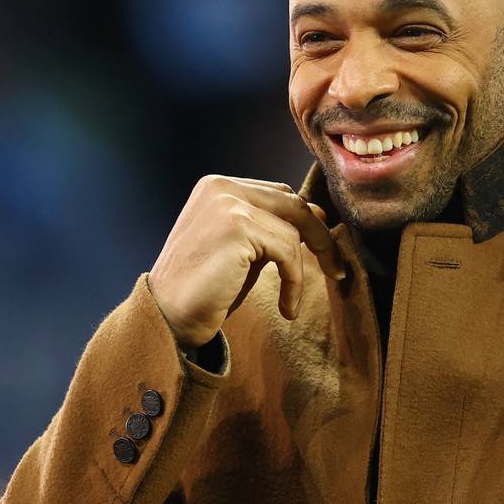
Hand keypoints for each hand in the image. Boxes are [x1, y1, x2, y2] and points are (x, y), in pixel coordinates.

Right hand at [149, 175, 345, 349]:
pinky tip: (286, 307)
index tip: (323, 253)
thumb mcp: (243, 252)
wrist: (167, 317)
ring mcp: (227, 203)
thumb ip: (271, 229)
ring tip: (291, 301)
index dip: (304, 223)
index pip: (278, 194)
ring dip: (301, 270)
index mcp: (217, 187)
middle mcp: (220, 187)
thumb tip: (318, 214)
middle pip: (292, 203)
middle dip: (320, 237)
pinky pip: (287, 250)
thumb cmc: (204, 290)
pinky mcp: (236, 226)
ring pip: (293, 229)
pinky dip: (294, 282)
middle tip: (336, 270)